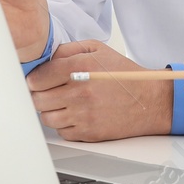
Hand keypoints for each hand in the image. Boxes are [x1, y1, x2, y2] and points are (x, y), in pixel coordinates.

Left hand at [26, 41, 172, 140]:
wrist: (149, 101)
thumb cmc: (124, 75)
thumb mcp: (98, 50)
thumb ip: (68, 50)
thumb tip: (44, 59)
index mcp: (80, 67)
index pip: (38, 77)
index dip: (34, 79)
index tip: (37, 80)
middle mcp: (80, 92)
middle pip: (38, 99)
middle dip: (39, 94)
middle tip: (47, 91)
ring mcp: (83, 115)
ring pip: (46, 117)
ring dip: (50, 110)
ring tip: (62, 103)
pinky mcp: (88, 133)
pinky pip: (61, 132)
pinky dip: (64, 124)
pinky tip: (75, 114)